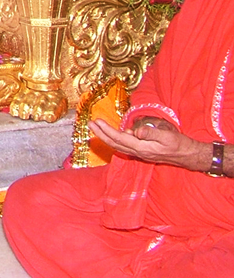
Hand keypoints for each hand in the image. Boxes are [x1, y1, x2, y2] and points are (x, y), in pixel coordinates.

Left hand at [90, 118, 210, 170]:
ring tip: (97, 127)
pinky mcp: (143, 152)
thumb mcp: (167, 136)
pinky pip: (125, 146)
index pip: (119, 139)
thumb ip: (151, 133)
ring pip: (118, 145)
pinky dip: (116, 139)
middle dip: (101, 134)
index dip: (107, 130)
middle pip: (115, 143)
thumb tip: (136, 131)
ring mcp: (140, 154)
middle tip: (90, 124)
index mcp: (142, 148)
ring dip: (106, 136)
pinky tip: (115, 133)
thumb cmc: (179, 144)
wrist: (188, 156)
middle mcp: (138, 153)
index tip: (97, 122)